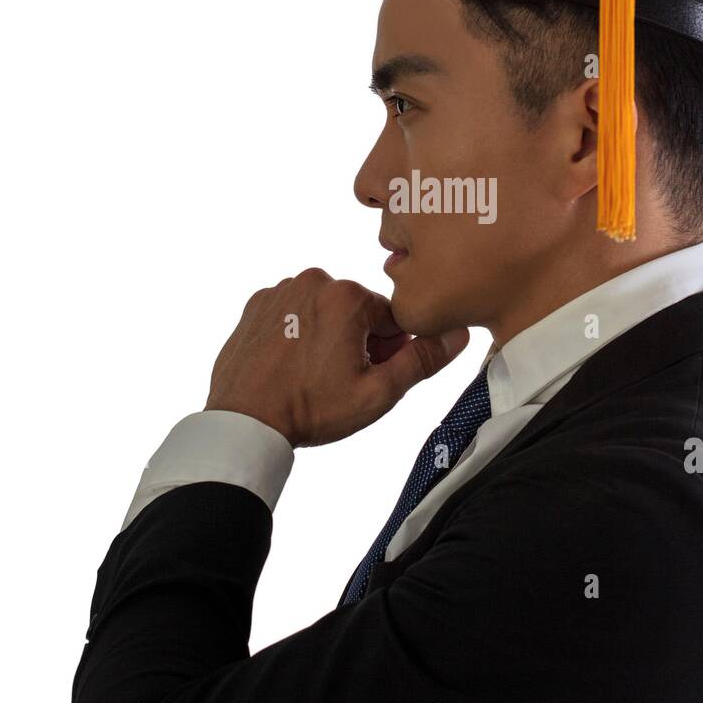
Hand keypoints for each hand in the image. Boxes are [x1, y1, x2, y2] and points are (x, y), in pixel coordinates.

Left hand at [204, 268, 469, 446]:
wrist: (245, 422)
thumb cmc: (310, 409)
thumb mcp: (379, 392)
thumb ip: (422, 360)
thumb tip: (457, 335)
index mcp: (347, 296)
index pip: (392, 318)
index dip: (389, 350)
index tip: (371, 373)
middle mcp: (313, 281)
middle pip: (357, 311)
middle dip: (359, 341)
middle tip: (341, 380)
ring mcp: (280, 291)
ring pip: (324, 311)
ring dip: (328, 336)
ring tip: (314, 375)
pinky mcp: (256, 305)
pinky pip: (293, 313)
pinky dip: (298, 334)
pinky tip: (292, 365)